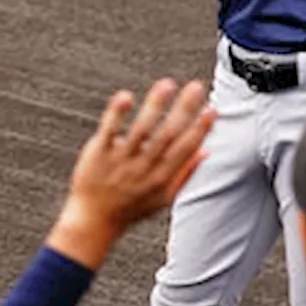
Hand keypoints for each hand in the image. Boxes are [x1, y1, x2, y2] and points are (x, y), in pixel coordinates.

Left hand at [48, 80, 214, 270]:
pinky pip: (109, 131)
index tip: (212, 110)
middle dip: (185, 110)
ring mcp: (121, 160)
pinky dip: (117, 113)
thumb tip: (206, 151)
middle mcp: (144, 167)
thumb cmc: (129, 208)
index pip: (186, 149)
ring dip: (156, 106)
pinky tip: (125, 96)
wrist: (93, 220)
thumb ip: (185, 173)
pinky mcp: (99, 154)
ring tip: (167, 85)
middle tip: (197, 88)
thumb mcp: (163, 198)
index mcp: (162, 177)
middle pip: (169, 135)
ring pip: (142, 130)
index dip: (201, 129)